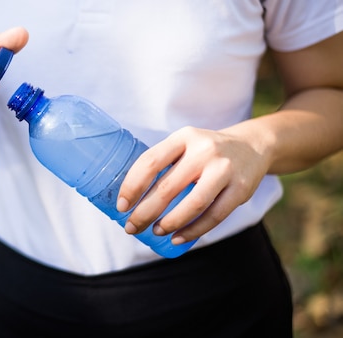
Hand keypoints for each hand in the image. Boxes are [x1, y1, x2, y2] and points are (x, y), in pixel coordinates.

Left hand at [116, 126, 270, 244]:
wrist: (253, 146)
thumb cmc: (205, 151)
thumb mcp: (184, 145)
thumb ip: (163, 163)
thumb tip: (130, 197)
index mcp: (183, 137)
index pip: (150, 162)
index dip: (132, 186)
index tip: (121, 206)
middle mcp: (204, 150)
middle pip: (168, 187)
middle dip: (145, 212)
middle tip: (131, 227)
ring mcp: (224, 169)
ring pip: (193, 203)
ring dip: (170, 222)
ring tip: (155, 232)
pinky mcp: (241, 189)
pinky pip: (214, 216)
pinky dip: (193, 230)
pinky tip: (178, 237)